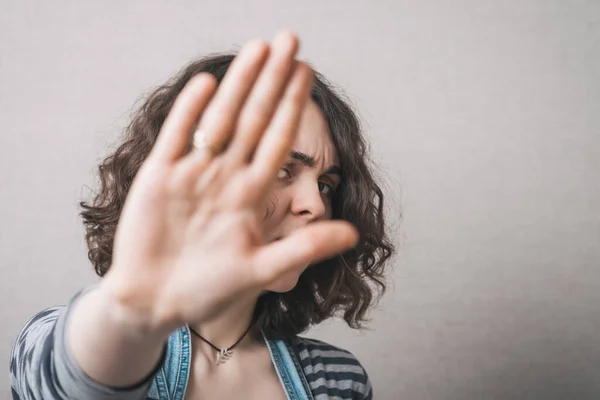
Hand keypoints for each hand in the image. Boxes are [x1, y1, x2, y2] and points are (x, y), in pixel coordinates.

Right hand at [102, 31, 358, 333]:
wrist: (154, 302)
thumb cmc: (207, 290)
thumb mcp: (261, 269)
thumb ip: (306, 248)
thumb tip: (355, 234)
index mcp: (250, 193)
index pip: (278, 138)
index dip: (293, 104)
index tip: (307, 71)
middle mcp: (225, 175)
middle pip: (254, 118)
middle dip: (272, 79)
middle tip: (289, 39)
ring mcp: (192, 173)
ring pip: (219, 118)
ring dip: (239, 84)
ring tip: (257, 48)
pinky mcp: (158, 177)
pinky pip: (177, 136)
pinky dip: (190, 111)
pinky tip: (208, 83)